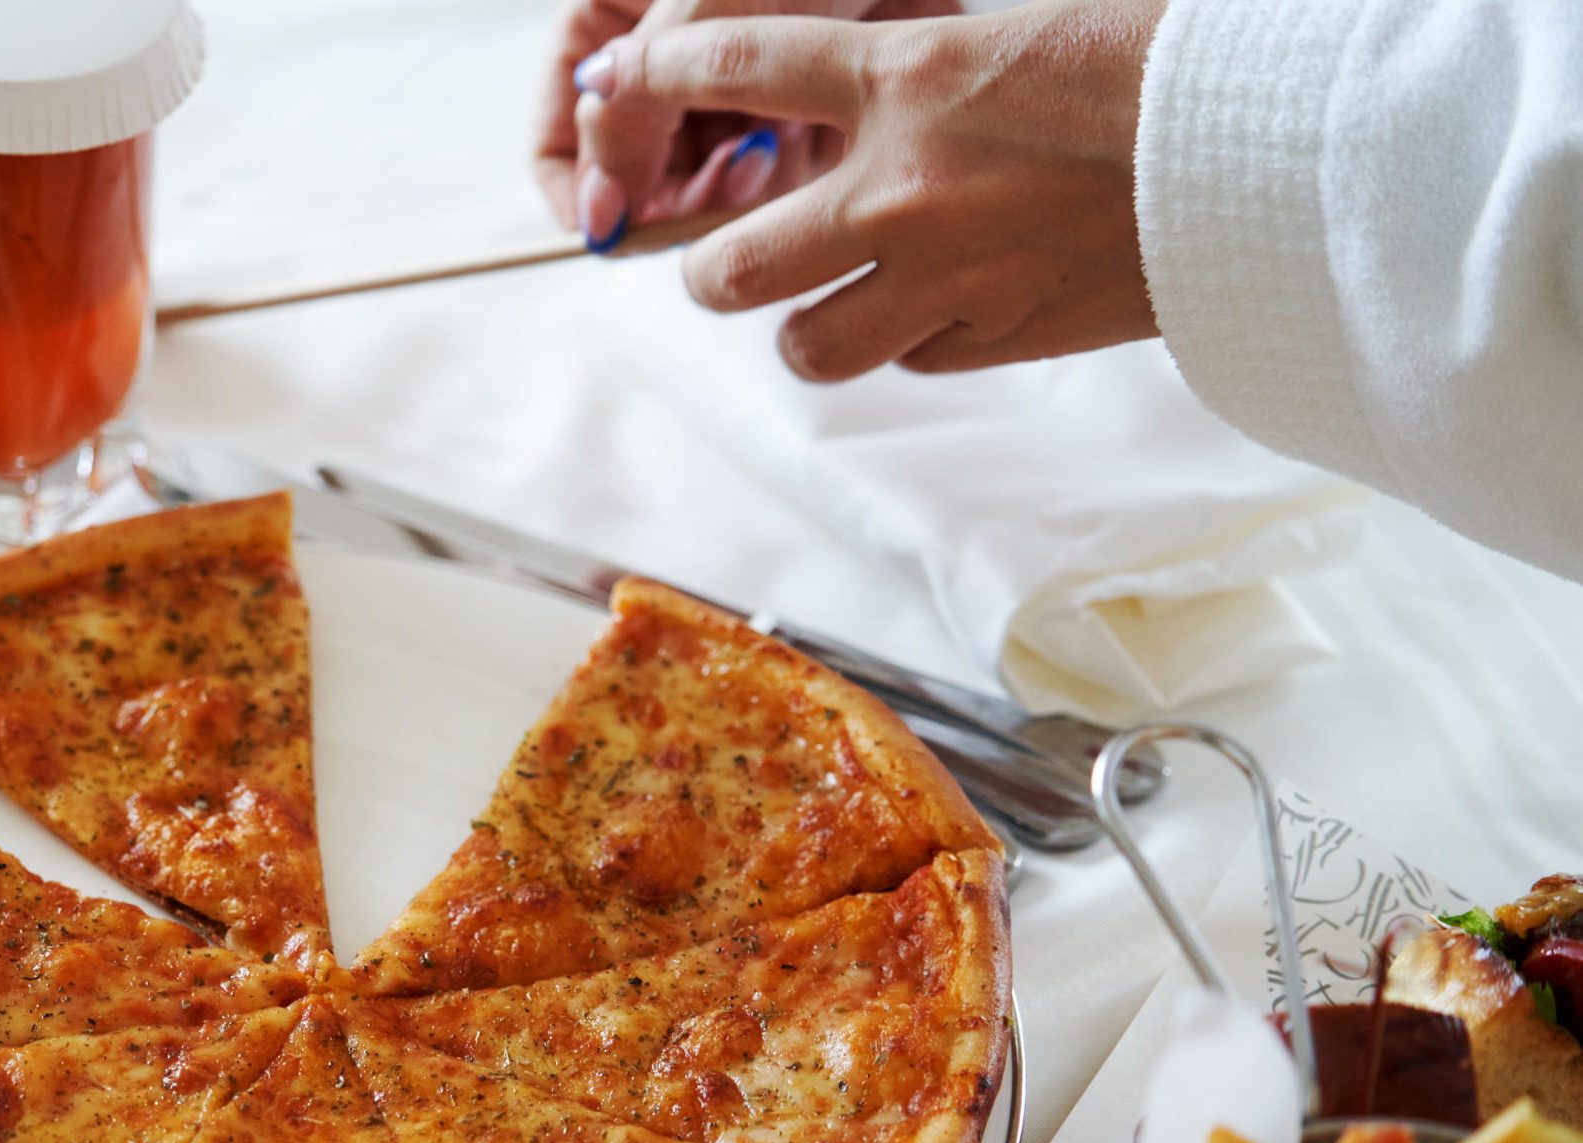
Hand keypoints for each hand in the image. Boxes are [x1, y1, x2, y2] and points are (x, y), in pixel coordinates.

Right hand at [534, 0, 960, 249]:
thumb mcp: (704, 8)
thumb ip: (634, 113)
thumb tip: (600, 218)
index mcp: (614, 25)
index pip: (559, 140)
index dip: (583, 193)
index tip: (614, 228)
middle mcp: (668, 72)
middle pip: (636, 183)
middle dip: (676, 196)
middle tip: (726, 170)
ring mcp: (732, 100)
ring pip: (702, 198)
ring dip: (737, 193)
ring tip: (779, 137)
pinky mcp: (800, 123)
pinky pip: (772, 193)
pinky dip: (789, 183)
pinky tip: (816, 138)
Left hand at [578, 0, 1166, 377]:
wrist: (1269, 153)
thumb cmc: (1163, 66)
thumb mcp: (1026, 24)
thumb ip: (926, 68)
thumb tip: (870, 88)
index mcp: (909, 72)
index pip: (742, 61)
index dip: (664, 71)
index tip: (620, 79)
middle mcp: (900, 187)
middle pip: (728, 268)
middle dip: (709, 271)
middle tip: (729, 262)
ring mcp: (943, 276)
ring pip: (805, 345)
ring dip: (802, 328)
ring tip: (827, 306)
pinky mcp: (998, 336)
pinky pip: (907, 361)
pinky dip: (908, 341)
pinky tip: (939, 307)